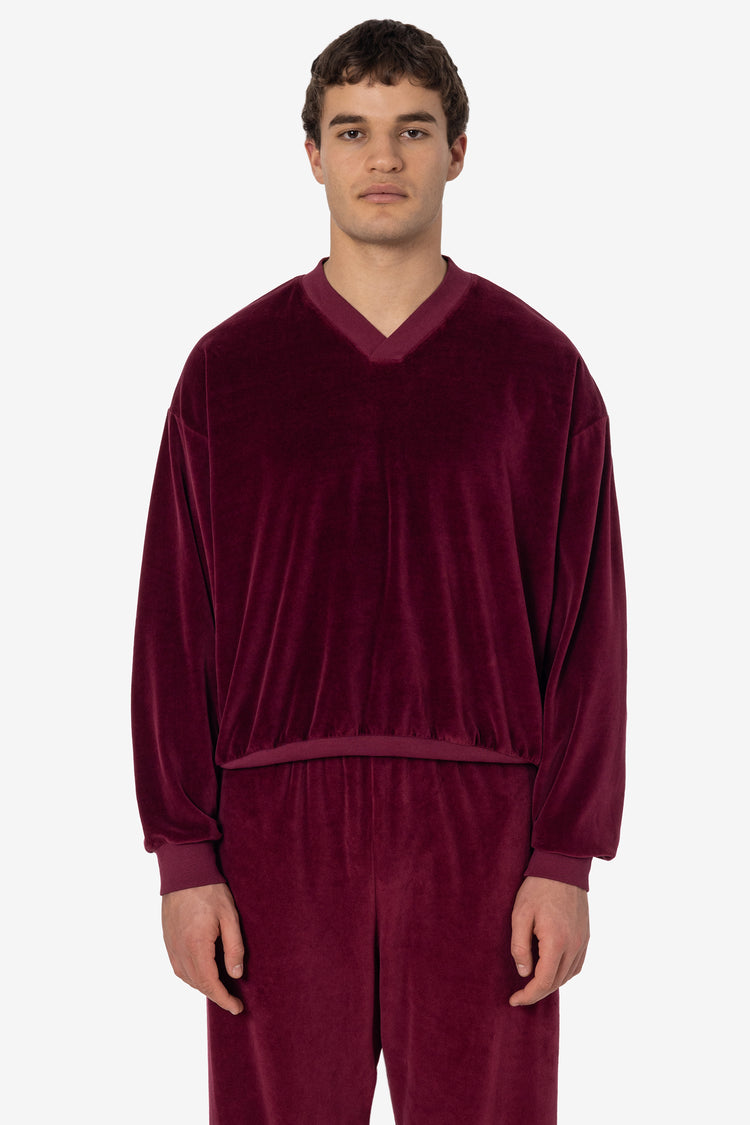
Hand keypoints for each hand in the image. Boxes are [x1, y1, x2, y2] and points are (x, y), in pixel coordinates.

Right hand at [161, 882, 244, 1014]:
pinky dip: (190, 976)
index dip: (224, 999)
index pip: (210, 983)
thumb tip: (236, 975)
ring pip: (186, 977)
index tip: (237, 1008)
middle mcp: (180, 950)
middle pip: (197, 984)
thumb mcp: (230, 916)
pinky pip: (178, 967)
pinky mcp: (167, 939)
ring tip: (220, 988)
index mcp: (196, 947)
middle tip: (233, 1001)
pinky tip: (201, 973)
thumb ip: (234, 947)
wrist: (184, 871)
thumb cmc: (210, 891)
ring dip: (202, 986)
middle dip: (215, 995)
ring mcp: (171, 945)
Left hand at [508, 875, 588, 1006]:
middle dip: (537, 993)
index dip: (528, 995)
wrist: (562, 868)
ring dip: (550, 984)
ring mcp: (583, 942)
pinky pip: (577, 965)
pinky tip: (551, 971)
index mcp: (556, 942)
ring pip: (568, 976)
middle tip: (519, 995)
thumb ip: (519, 947)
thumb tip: (524, 973)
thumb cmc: (537, 889)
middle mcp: (574, 946)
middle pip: (556, 983)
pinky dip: (564, 974)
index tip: (513, 1000)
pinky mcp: (586, 936)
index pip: (543, 982)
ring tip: (532, 984)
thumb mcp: (519, 915)